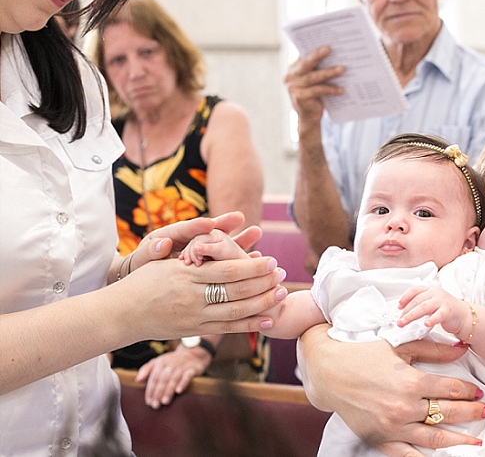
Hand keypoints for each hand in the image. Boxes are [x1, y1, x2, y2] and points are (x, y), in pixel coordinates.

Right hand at [113, 255, 286, 340]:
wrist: (120, 314)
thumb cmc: (143, 282)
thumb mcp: (164, 263)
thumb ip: (191, 255)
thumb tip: (214, 237)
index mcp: (187, 274)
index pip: (227, 270)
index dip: (252, 267)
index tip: (271, 260)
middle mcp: (192, 296)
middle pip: (236, 289)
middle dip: (263, 282)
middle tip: (283, 274)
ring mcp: (194, 316)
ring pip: (236, 311)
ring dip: (261, 302)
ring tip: (281, 294)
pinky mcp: (193, 330)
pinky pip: (227, 328)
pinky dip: (249, 325)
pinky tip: (267, 320)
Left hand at [130, 212, 260, 272]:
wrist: (143, 284)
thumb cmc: (142, 269)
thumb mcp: (142, 260)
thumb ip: (151, 251)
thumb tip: (164, 244)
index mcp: (172, 236)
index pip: (186, 229)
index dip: (197, 227)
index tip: (208, 223)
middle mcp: (191, 240)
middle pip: (210, 231)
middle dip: (224, 225)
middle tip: (238, 218)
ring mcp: (203, 251)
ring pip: (223, 243)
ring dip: (238, 239)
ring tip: (255, 232)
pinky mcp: (211, 264)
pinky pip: (227, 259)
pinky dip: (240, 257)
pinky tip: (256, 257)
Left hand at [135, 344, 211, 408]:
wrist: (193, 354)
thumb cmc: (172, 361)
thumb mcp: (159, 362)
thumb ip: (147, 369)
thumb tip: (137, 380)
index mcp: (161, 362)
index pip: (154, 377)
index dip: (150, 390)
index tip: (148, 401)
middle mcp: (171, 363)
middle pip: (163, 379)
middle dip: (158, 392)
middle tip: (155, 405)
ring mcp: (182, 365)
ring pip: (174, 379)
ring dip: (168, 390)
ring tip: (164, 401)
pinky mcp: (192, 369)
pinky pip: (187, 376)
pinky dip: (183, 383)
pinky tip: (179, 391)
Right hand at [284, 46, 344, 131]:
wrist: (309, 117)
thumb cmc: (315, 95)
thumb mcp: (315, 80)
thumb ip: (318, 68)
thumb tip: (337, 54)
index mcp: (293, 68)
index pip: (304, 55)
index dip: (314, 49)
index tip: (326, 42)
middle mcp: (290, 76)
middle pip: (306, 64)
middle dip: (318, 55)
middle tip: (330, 49)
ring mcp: (293, 87)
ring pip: (313, 77)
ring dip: (328, 72)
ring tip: (342, 69)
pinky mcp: (299, 98)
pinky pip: (317, 91)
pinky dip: (330, 89)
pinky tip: (341, 89)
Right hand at [298, 325, 484, 455]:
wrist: (328, 370)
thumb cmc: (363, 354)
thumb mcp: (399, 345)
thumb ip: (433, 349)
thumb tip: (461, 348)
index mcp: (410, 381)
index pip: (450, 389)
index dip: (468, 391)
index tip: (478, 392)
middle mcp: (404, 407)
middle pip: (448, 413)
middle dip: (471, 412)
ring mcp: (392, 427)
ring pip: (435, 439)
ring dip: (459, 439)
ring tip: (477, 439)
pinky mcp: (380, 440)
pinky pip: (408, 456)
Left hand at [397, 286, 471, 337]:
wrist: (465, 316)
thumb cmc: (447, 310)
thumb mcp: (432, 303)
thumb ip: (421, 304)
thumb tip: (404, 312)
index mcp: (430, 290)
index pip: (415, 290)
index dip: (405, 298)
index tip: (398, 307)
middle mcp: (435, 293)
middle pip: (417, 300)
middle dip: (405, 311)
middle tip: (398, 321)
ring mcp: (442, 301)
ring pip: (424, 307)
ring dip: (411, 315)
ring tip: (404, 323)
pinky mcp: (448, 310)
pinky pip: (438, 315)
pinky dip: (431, 319)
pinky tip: (426, 324)